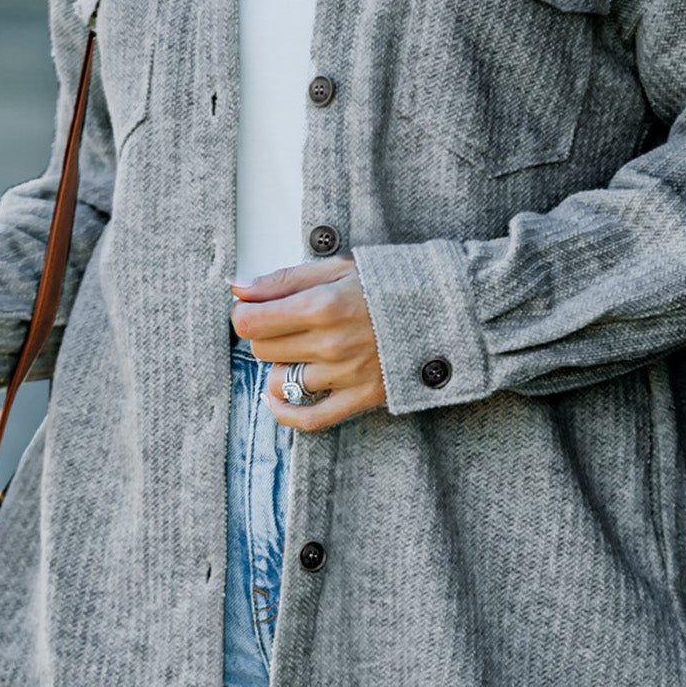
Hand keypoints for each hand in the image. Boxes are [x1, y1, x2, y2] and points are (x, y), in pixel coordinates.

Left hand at [229, 257, 385, 430]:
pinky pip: (309, 418)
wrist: (446, 311)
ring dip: (279, 367)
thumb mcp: (338, 268)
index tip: (252, 309)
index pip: (251, 321)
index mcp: (322, 305)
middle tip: (282, 324)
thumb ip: (285, 279)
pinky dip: (285, 412)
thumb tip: (238, 287)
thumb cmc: (391, 284)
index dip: (244, 314)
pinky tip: (277, 398)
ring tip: (297, 351)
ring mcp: (345, 375)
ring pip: (279, 382)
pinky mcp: (361, 397)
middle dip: (265, 336)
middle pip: (262, 350)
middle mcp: (330, 343)